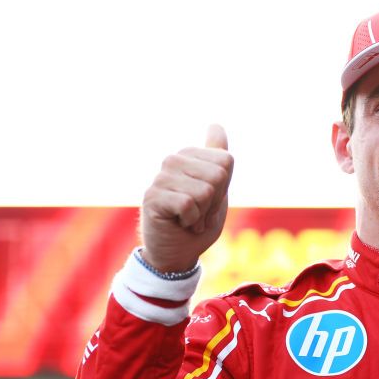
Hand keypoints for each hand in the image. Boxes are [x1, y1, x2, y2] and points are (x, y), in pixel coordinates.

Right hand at [141, 124, 233, 271]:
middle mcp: (173, 160)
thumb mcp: (217, 189)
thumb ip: (218, 157)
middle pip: (218, 175)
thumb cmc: (197, 222)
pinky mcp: (152, 196)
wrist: (177, 253)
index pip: (226, 161)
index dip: (224, 188)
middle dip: (215, 202)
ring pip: (205, 191)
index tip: (210, 201)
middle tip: (198, 212)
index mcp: (190, 155)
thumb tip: (216, 124)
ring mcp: (161, 177)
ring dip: (202, 214)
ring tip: (189, 218)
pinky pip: (188, 204)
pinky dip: (191, 221)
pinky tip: (179, 223)